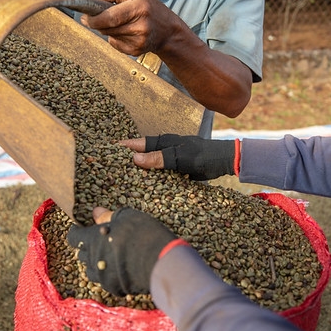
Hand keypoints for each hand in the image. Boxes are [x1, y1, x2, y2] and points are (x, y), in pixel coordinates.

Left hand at [67, 206, 177, 295]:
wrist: (158, 260)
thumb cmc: (141, 233)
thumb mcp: (125, 217)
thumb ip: (108, 215)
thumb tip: (95, 212)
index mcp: (92, 240)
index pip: (74, 237)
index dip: (76, 232)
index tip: (79, 228)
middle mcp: (93, 260)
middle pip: (81, 255)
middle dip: (86, 248)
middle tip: (96, 242)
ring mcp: (103, 276)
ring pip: (91, 271)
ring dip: (95, 264)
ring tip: (106, 257)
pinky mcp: (114, 288)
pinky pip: (106, 282)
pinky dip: (109, 275)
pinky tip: (119, 269)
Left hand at [80, 0, 181, 56]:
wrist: (168, 32)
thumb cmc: (150, 9)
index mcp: (139, 8)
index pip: (109, 18)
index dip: (94, 19)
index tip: (85, 17)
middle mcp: (140, 26)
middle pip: (106, 28)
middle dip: (97, 23)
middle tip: (95, 17)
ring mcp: (138, 41)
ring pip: (109, 36)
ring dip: (107, 29)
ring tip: (119, 22)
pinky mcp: (135, 51)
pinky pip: (115, 44)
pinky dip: (115, 38)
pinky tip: (126, 32)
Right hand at [120, 135, 237, 180]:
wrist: (222, 162)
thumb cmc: (202, 155)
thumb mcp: (179, 157)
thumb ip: (158, 158)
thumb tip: (134, 159)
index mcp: (164, 142)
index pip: (139, 144)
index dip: (124, 147)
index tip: (108, 150)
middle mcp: (165, 150)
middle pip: (142, 154)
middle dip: (128, 159)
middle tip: (111, 168)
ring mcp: (170, 160)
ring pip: (150, 165)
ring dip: (139, 171)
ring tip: (123, 180)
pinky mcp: (176, 171)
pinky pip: (159, 174)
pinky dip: (151, 179)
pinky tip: (144, 188)